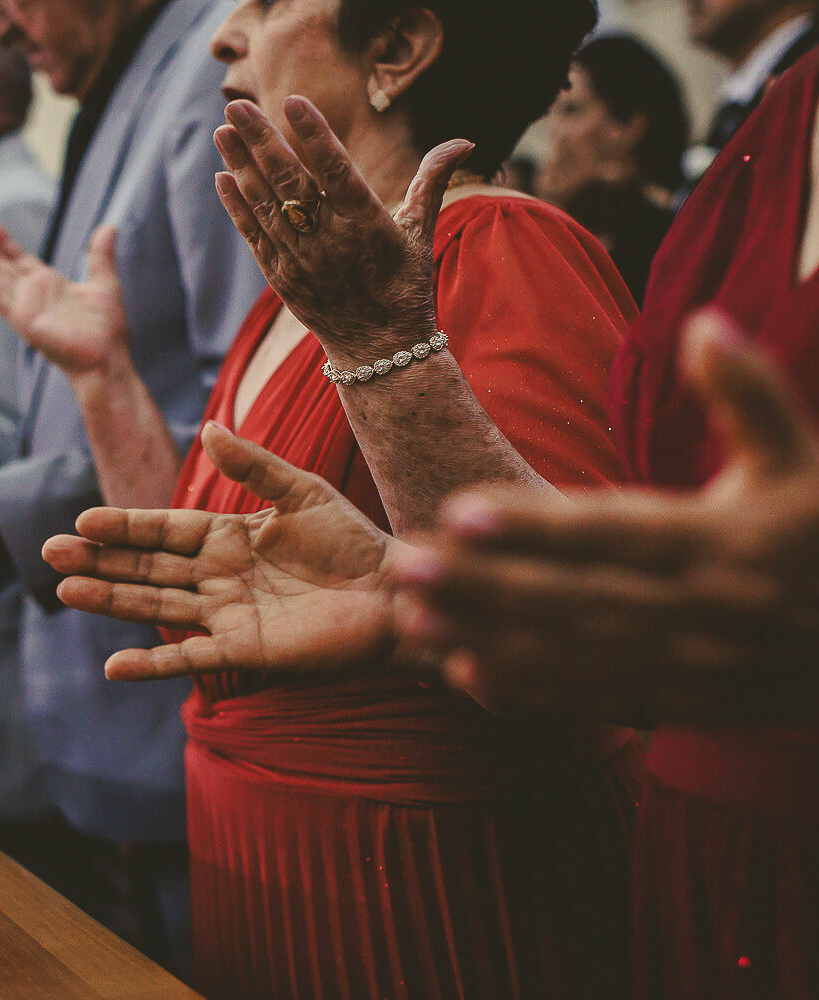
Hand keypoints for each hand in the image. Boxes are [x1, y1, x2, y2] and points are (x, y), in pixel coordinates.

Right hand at [0, 220, 130, 376]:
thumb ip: (100, 255)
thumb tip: (109, 227)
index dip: (2, 240)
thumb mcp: (105, 282)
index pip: (17, 258)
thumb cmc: (107, 329)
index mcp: (47, 284)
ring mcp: (24, 307)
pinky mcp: (22, 320)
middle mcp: (31, 294)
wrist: (107, 358)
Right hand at [43, 422, 412, 681]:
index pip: (162, 530)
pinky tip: (114, 666)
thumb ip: (253, 465)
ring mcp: (227, 615)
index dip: (123, 527)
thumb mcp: (300, 492)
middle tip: (50, 555)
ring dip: (111, 601)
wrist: (397, 596)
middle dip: (99, 562)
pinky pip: (190, 657)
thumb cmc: (354, 542)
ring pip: (156, 606)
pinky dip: (153, 663)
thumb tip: (207, 428)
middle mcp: (218, 576)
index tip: (81, 522)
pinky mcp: (246, 652)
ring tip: (66, 592)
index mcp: (227, 535)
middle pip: (146, 568)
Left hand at [213, 97, 472, 364]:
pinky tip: (223, 175)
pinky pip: (254, 235)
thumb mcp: (421, 235)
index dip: (314, 134)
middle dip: (260, 141)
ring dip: (240, 165)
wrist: (379, 350)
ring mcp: (300, 259)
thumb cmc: (404, 287)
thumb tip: (465, 140)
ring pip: (265, 204)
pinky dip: (237, 206)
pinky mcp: (281, 276)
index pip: (335, 169)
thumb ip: (431, 182)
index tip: (293, 101)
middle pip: (289, 182)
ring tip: (223, 130)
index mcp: (366, 224)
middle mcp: (329, 240)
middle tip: (236, 105)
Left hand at [394, 311, 818, 722]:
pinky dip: (528, 692)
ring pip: (570, 653)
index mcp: (723, 543)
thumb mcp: (806, 462)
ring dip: (486, 636)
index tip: (461, 510)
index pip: (613, 531)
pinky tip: (461, 672)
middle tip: (404, 563)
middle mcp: (697, 610)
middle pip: (572, 597)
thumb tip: (703, 322)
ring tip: (411, 615)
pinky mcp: (679, 702)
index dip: (535, 526)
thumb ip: (751, 396)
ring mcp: (685, 665)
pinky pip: (592, 699)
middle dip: (483, 584)